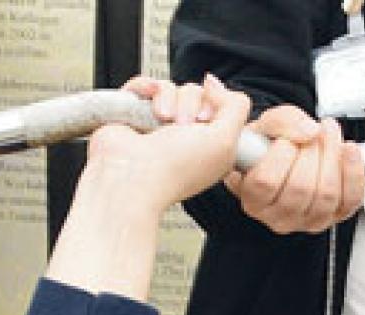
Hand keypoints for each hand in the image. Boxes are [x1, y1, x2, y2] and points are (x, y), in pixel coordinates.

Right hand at [46, 76, 249, 297]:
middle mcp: (184, 134)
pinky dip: (144, 90)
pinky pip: (142, 84)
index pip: (223, 107)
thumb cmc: (170, 175)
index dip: (219, 108)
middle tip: (184, 129)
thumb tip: (219, 86)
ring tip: (163, 123)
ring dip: (170, 101)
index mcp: (209, 145)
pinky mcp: (131, 115)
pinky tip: (146, 109)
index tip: (209, 125)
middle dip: (194, 106)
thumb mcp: (223, 144)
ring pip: (173, 86)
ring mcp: (157, 124)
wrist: (129, 180)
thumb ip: (235, 110)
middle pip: (200, 92)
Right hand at [225, 105, 364, 233]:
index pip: (266, 181)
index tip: (286, 137)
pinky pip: (351, 200)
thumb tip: (309, 131)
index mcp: (253, 199)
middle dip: (311, 150)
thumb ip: (282, 121)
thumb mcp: (266, 125)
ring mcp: (308, 221)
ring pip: (326, 195)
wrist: (289, 155)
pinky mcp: (335, 216)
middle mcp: (279, 217)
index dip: (281, 153)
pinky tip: (349, 150)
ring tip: (329, 133)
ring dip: (332, 156)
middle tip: (314, 130)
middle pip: (300, 188)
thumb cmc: (271, 147)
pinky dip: (354, 171)